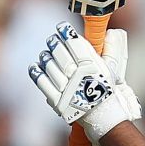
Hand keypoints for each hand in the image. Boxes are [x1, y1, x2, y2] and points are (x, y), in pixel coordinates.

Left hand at [28, 24, 140, 145]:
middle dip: (55, 44)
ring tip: (45, 53)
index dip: (67, 34)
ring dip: (46, 57)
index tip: (62, 27)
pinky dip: (37, 73)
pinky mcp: (58, 100)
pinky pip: (43, 83)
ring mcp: (67, 89)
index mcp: (93, 68)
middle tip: (52, 39)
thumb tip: (105, 34)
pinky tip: (35, 66)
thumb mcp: (109, 72)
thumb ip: (103, 54)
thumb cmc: (107, 93)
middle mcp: (79, 77)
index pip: (76, 45)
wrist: (104, 119)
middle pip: (62, 54)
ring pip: (51, 67)